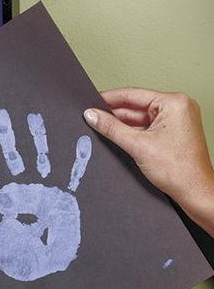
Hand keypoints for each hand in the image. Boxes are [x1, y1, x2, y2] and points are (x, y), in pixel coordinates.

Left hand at [0, 109, 92, 280]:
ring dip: (37, 139)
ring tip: (32, 116)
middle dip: (5, 137)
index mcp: (3, 197)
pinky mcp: (67, 197)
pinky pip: (74, 175)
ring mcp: (45, 189)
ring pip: (40, 158)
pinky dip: (78, 160)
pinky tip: (81, 140)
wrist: (48, 268)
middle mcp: (24, 188)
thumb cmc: (18, 256)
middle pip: (12, 156)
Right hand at [84, 88, 213, 234]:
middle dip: (115, 115)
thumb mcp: (137, 145)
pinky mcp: (174, 132)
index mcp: (175, 103)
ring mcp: (177, 120)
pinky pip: (147, 127)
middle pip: (136, 106)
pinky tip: (120, 138)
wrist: (196, 194)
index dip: (109, 98)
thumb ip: (111, 128)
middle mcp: (179, 108)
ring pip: (140, 118)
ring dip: (123, 125)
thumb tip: (93, 115)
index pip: (133, 94)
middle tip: (94, 118)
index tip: (91, 102)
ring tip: (106, 131)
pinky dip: (133, 133)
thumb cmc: (181, 172)